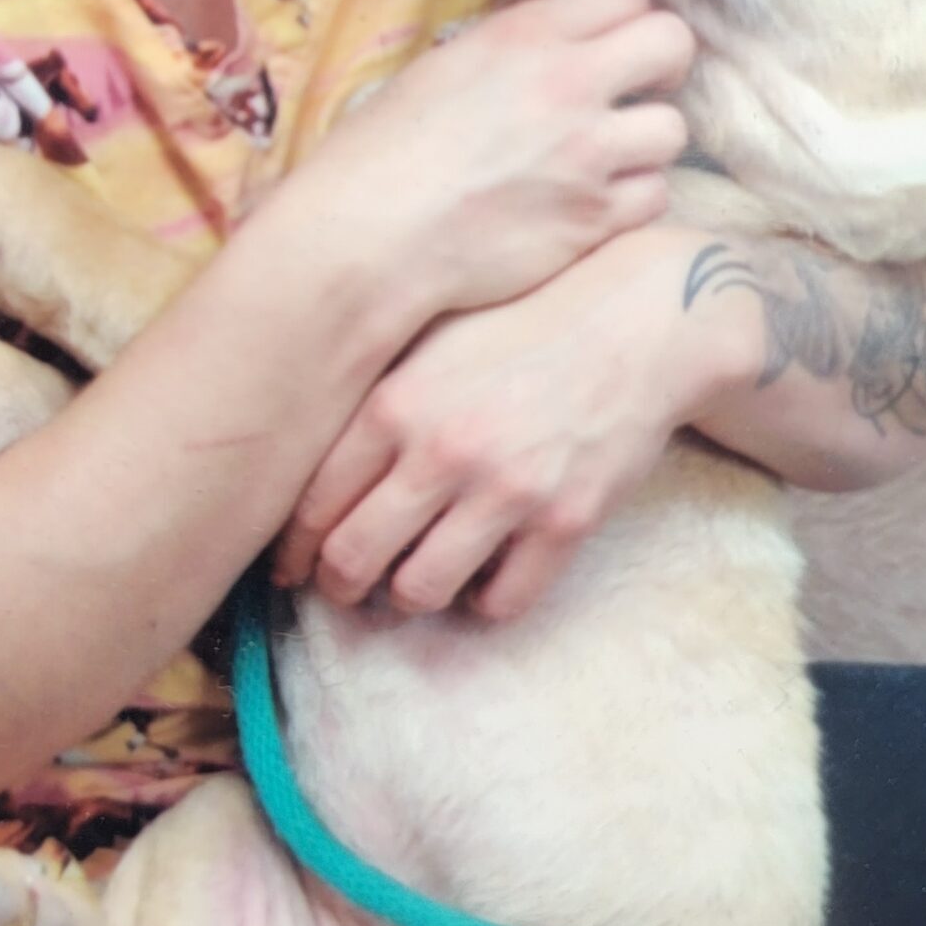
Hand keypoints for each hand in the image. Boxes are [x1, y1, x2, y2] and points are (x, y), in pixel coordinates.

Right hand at [268, 0, 694, 321]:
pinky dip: (630, 202)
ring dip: (643, 144)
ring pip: (672, 129)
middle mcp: (567, 83)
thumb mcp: (445, 68)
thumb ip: (517, 52)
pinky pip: (655, 195)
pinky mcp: (595, 218)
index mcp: (523, 35)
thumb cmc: (382, 152)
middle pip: (672, 43)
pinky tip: (590, 206)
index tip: (606, 45)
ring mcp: (588, 153)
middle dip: (659, 67)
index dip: (622, 18)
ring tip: (604, 160)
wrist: (369, 236)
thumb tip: (565, 49)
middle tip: (629, 94)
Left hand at [272, 224, 756, 622]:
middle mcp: (443, 452)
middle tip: (345, 588)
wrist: (632, 323)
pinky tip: (484, 575)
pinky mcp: (564, 523)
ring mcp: (506, 492)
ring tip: (414, 579)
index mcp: (396, 404)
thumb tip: (306, 468)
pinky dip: (483, 601)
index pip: (314, 503)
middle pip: (353, 559)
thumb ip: (371, 402)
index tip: (294, 564)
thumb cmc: (519, 327)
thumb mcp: (430, 342)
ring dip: (408, 595)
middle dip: (338, 585)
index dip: (295, 547)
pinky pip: (501, 602)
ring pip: (420, 591)